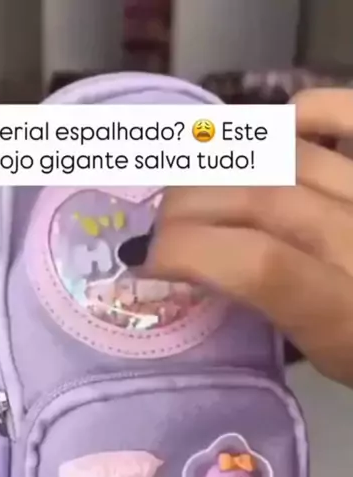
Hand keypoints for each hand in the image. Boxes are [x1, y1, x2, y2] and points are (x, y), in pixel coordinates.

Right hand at [145, 89, 352, 386]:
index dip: (187, 251)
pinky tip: (271, 129)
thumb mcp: (329, 361)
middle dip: (188, 206)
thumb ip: (275, 317)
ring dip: (221, 164)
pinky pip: (348, 118)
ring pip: (288, 157)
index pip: (258, 264)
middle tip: (156, 224)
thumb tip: (202, 273)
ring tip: (188, 183)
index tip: (145, 262)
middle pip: (260, 199)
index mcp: (345, 316)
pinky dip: (305, 113)